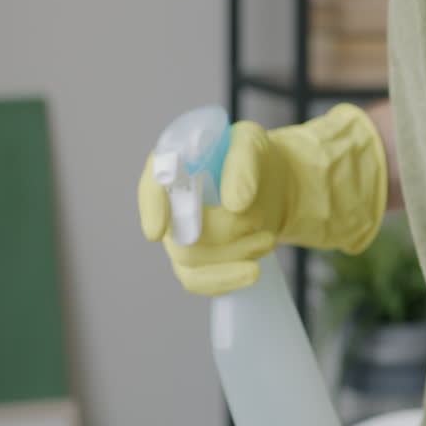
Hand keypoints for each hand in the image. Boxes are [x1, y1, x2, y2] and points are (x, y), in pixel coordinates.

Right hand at [138, 121, 282, 295]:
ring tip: (268, 239)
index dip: (152, 208)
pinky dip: (227, 280)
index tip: (156, 232)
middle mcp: (167, 203)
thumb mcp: (252, 144)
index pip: (152, 186)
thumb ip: (243, 164)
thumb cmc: (255, 158)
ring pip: (192, 262)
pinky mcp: (196, 261)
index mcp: (173, 164)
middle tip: (258, 222)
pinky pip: (198, 282)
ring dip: (235, 254)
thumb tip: (235, 204)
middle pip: (179, 234)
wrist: (274, 185)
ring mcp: (178, 236)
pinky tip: (252, 271)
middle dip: (225, 233)